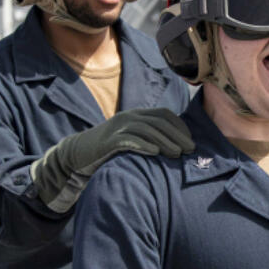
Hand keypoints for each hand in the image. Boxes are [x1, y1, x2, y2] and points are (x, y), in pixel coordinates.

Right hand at [31, 108, 193, 212]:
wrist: (77, 154)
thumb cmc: (111, 150)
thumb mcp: (132, 139)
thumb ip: (150, 138)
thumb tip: (178, 149)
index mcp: (137, 115)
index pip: (164, 114)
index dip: (180, 126)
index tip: (191, 141)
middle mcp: (128, 117)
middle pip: (158, 121)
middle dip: (176, 135)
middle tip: (189, 149)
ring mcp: (117, 128)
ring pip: (146, 129)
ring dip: (164, 141)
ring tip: (176, 153)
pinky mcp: (108, 141)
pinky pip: (127, 139)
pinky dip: (142, 144)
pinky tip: (154, 152)